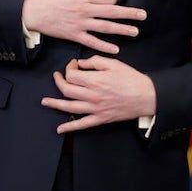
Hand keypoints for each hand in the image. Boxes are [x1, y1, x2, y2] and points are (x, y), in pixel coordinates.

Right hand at [21, 0, 143, 53]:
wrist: (33, 10)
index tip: (116, 2)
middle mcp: (85, 9)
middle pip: (111, 11)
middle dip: (129, 13)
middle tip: (143, 15)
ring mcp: (80, 23)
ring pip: (105, 27)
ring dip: (122, 29)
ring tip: (135, 31)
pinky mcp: (74, 35)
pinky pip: (92, 42)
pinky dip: (104, 46)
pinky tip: (116, 48)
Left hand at [41, 56, 155, 133]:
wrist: (146, 96)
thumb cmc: (131, 79)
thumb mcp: (114, 63)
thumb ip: (95, 61)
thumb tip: (81, 63)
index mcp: (95, 80)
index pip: (72, 75)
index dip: (69, 68)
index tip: (73, 65)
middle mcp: (92, 96)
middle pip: (67, 90)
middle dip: (59, 81)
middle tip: (58, 76)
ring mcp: (95, 109)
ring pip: (69, 107)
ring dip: (55, 104)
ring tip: (45, 101)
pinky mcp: (100, 119)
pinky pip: (82, 124)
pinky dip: (69, 127)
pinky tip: (59, 129)